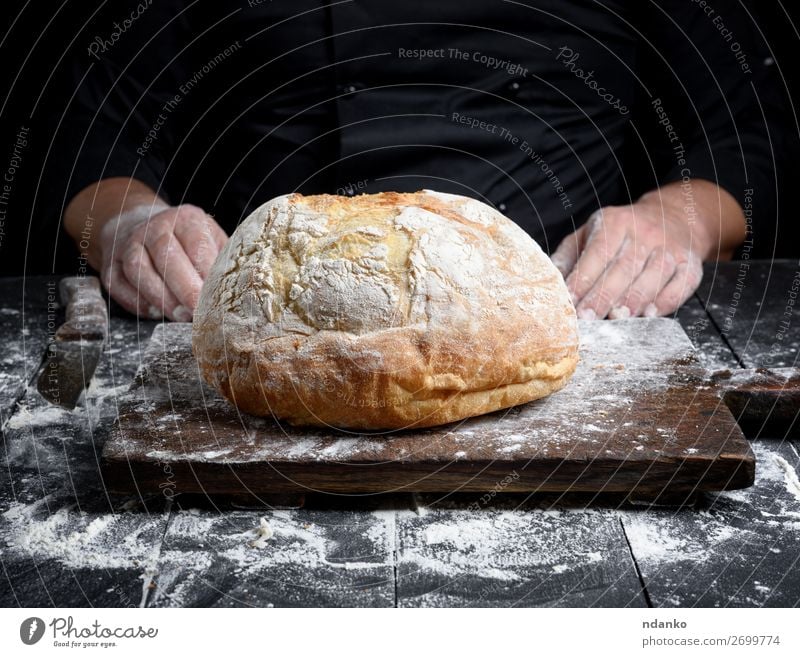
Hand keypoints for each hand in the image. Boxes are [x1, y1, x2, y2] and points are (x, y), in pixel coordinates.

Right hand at [99, 203, 227, 320]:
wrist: (143, 226)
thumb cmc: (189, 242)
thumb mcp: (212, 240)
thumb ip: (224, 261)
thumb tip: (241, 289)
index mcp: (186, 219)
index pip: (196, 245)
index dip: (206, 273)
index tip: (217, 296)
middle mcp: (154, 227)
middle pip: (166, 257)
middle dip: (184, 289)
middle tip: (198, 312)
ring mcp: (129, 244)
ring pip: (139, 271)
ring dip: (161, 298)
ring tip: (180, 316)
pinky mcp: (111, 265)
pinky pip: (120, 286)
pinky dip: (138, 303)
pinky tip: (156, 313)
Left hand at [550, 191, 709, 318]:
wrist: (675, 216)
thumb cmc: (621, 232)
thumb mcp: (590, 232)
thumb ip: (568, 256)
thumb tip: (546, 281)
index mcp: (614, 222)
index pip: (597, 254)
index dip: (583, 280)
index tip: (569, 304)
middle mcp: (644, 232)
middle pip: (624, 267)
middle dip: (604, 295)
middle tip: (587, 319)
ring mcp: (670, 247)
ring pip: (654, 274)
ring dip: (634, 299)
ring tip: (616, 319)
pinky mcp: (691, 263)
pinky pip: (682, 283)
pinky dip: (666, 300)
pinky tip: (649, 315)